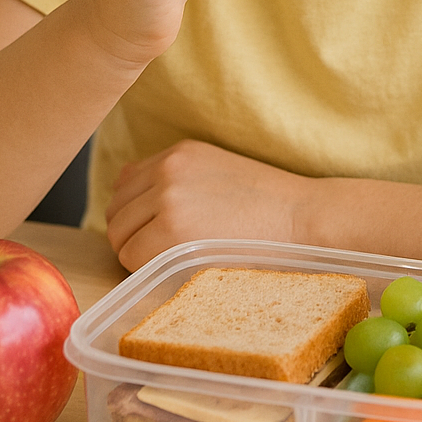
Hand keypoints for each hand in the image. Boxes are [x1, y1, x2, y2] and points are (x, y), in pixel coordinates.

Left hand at [105, 138, 307, 270]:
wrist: (304, 218)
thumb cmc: (269, 206)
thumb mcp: (217, 173)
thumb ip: (173, 177)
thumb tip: (125, 184)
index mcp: (179, 153)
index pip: (126, 183)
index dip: (138, 213)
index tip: (161, 230)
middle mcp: (167, 169)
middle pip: (116, 210)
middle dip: (133, 234)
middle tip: (167, 252)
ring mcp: (167, 198)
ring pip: (120, 236)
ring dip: (138, 253)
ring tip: (176, 260)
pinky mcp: (171, 230)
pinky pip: (132, 257)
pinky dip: (147, 269)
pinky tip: (180, 268)